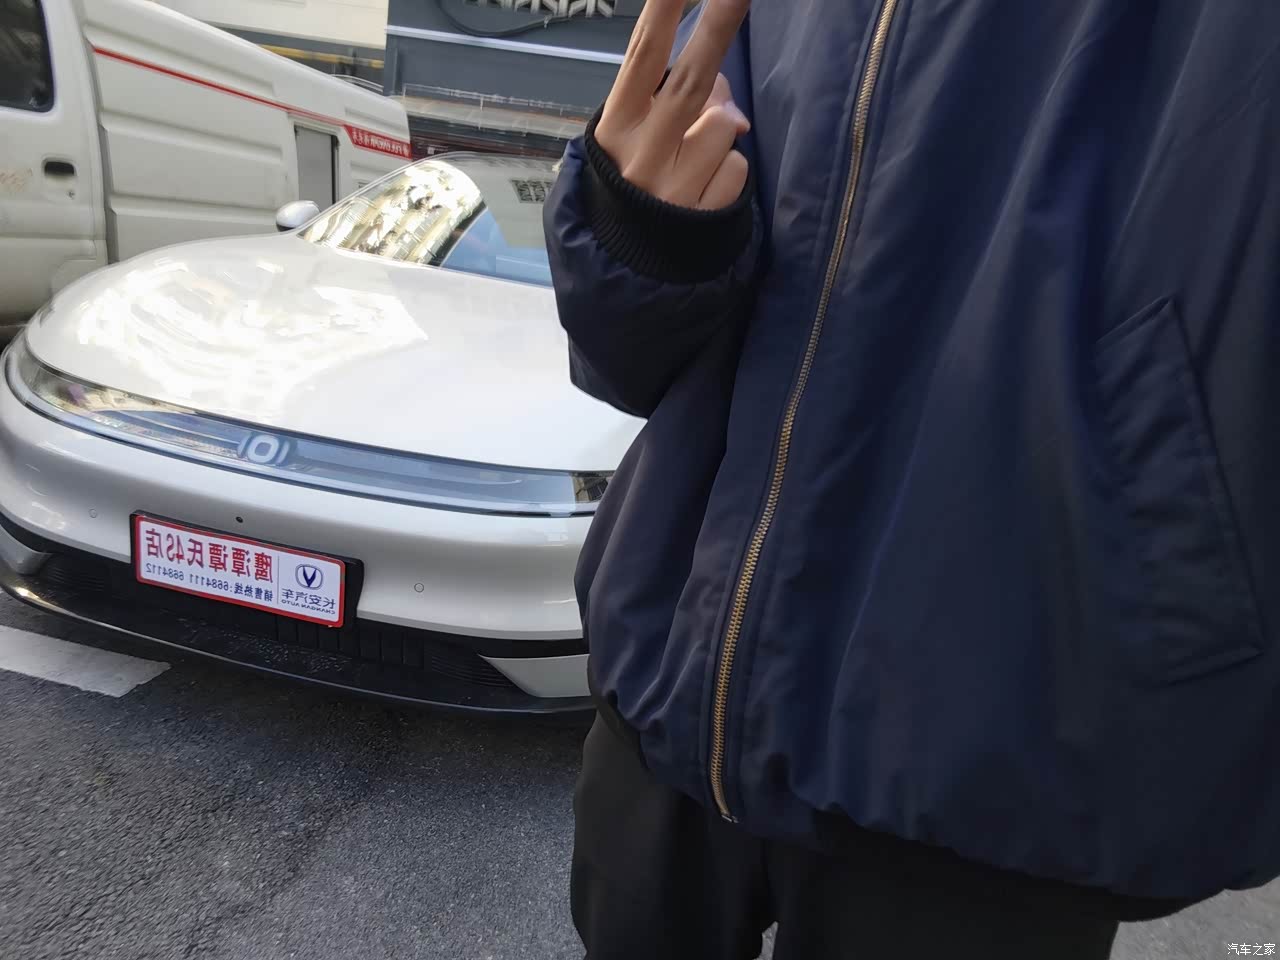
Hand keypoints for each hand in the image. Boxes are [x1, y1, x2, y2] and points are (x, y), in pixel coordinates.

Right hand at [596, 0, 750, 209]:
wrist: (623, 265)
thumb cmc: (632, 181)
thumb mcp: (635, 137)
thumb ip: (675, 104)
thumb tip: (732, 114)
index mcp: (616, 125)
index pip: (642, 55)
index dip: (663, 11)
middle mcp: (640, 153)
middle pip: (691, 79)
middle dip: (719, 24)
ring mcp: (671, 187)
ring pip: (723, 128)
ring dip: (720, 134)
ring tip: (692, 160)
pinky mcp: (699, 215)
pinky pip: (735, 168)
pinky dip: (726, 172)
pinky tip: (701, 189)